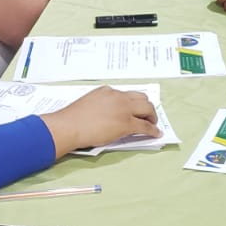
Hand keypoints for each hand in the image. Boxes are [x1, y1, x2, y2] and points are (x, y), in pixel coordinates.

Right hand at [42, 86, 161, 154]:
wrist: (69, 126)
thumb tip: (108, 115)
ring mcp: (123, 109)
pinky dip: (152, 130)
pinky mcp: (126, 123)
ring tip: (153, 123)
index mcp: (107, 91)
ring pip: (147, 108)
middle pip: (141, 98)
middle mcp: (118, 96)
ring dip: (152, 116)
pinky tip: (156, 133)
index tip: (134, 109)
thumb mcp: (89, 104)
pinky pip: (145, 126)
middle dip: (147, 107)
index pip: (126, 94)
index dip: (133, 103)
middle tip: (148, 116)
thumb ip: (101, 106)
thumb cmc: (72, 119)